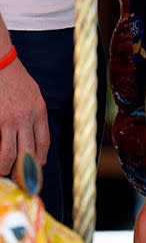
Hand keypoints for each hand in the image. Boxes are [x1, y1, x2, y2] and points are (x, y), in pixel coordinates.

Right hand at [0, 59, 49, 174]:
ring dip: (8, 167)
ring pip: (12, 152)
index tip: (37, 168)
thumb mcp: (33, 94)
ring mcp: (11, 119)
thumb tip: (32, 132)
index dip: (40, 159)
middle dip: (26, 170)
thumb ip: (34, 113)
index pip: (43, 142)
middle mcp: (28, 117)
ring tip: (4, 174)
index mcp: (39, 111)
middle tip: (23, 181)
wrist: (0, 61)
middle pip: (30, 152)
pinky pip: (0, 143)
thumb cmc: (14, 77)